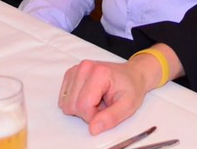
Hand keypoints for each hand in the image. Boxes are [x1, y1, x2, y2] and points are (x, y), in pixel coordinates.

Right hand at [58, 44, 182, 134]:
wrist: (132, 75)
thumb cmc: (131, 88)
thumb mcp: (128, 106)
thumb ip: (111, 118)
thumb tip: (93, 129)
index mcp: (99, 73)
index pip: (83, 106)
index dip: (93, 116)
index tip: (106, 111)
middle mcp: (85, 67)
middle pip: (71, 105)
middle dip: (86, 112)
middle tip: (102, 105)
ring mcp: (76, 69)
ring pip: (65, 102)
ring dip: (81, 107)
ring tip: (97, 100)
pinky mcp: (71, 73)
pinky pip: (64, 98)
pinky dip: (75, 102)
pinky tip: (89, 96)